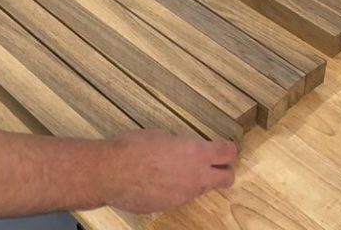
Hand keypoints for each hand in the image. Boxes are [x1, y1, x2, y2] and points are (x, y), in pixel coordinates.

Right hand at [102, 130, 236, 213]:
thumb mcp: (162, 136)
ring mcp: (184, 194)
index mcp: (196, 153)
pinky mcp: (170, 206)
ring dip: (197, 180)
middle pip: (227, 178)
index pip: (228, 153)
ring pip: (203, 189)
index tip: (224, 147)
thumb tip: (183, 148)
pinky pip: (182, 197)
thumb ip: (181, 145)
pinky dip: (177, 190)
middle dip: (224, 171)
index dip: (228, 149)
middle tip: (214, 164)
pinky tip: (161, 181)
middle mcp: (196, 176)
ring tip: (177, 170)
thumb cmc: (134, 148)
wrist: (112, 172)